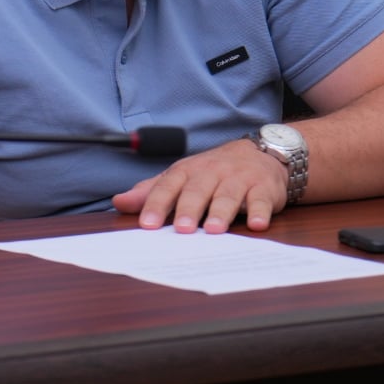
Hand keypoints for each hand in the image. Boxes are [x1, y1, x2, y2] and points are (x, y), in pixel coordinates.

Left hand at [111, 137, 288, 232]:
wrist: (260, 154)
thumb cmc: (213, 173)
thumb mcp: (180, 178)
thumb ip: (151, 192)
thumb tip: (120, 202)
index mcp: (187, 172)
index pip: (168, 187)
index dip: (156, 204)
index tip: (147, 224)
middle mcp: (211, 173)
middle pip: (197, 190)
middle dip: (188, 209)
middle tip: (182, 230)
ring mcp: (238, 179)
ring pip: (228, 195)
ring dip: (220, 212)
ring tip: (214, 230)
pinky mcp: (263, 188)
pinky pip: (261, 200)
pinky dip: (260, 212)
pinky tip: (257, 224)